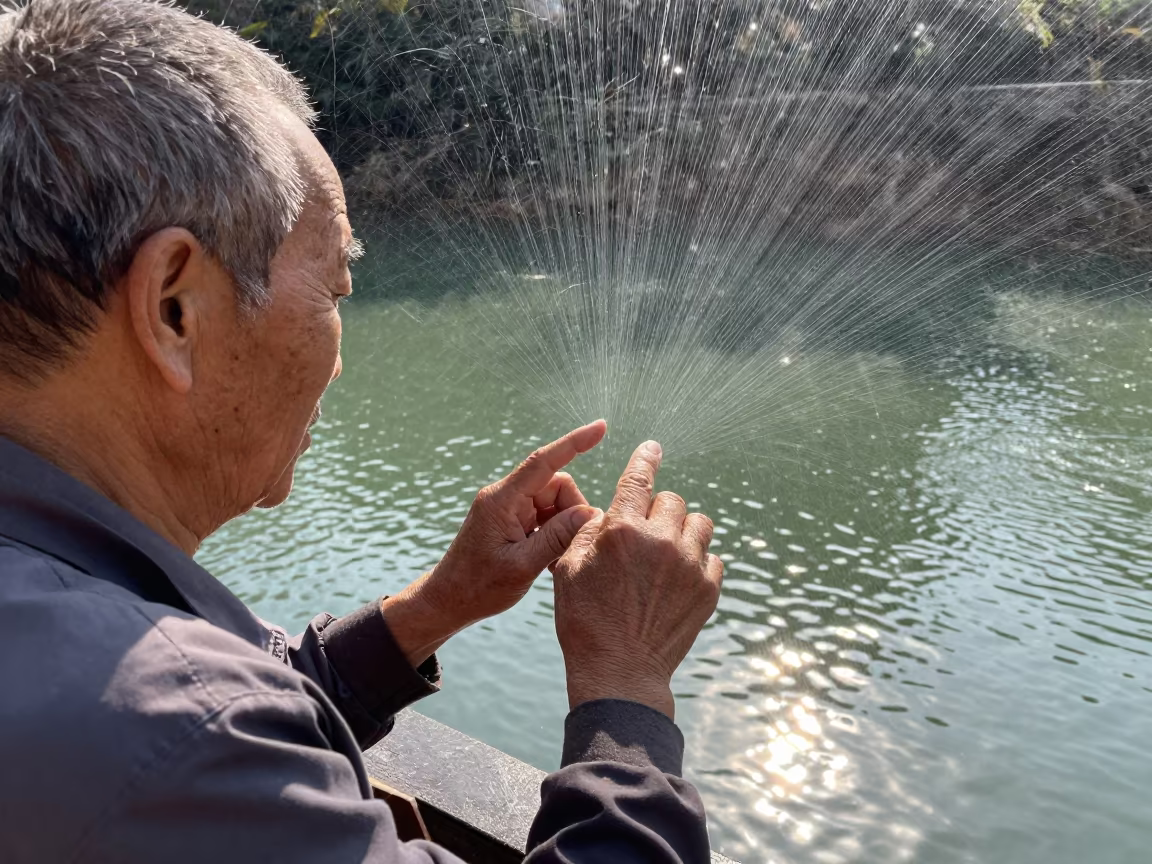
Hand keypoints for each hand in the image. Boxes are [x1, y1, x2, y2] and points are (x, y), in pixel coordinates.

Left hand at [382, 420, 606, 665]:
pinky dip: (555, 534)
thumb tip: (589, 514)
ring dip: (564, 527)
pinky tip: (550, 560)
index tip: (600, 427)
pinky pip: (545, 516)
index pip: (543, 462)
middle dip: (572, 511)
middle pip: (556, 485)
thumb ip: (556, 538)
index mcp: (502, 501)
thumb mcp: (522, 567)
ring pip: (554, 502)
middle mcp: (505, 497)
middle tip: (574, 545)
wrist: (448, 601)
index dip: (574, 443)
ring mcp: (508, 509)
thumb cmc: (478, 587)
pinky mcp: (511, 521)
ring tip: (556, 560)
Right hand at [551, 440, 722, 719]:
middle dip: (658, 512)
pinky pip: (713, 558)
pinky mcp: (708, 589)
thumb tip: (605, 512)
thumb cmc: (585, 621)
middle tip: (643, 537)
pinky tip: (679, 581)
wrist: (620, 672)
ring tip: (666, 555)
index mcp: (622, 530)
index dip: (646, 458)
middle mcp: (660, 540)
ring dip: (683, 532)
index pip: (638, 479)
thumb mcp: (568, 570)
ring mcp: (689, 564)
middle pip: (672, 500)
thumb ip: (587, 532)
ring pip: (698, 524)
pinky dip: (698, 562)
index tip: (653, 447)